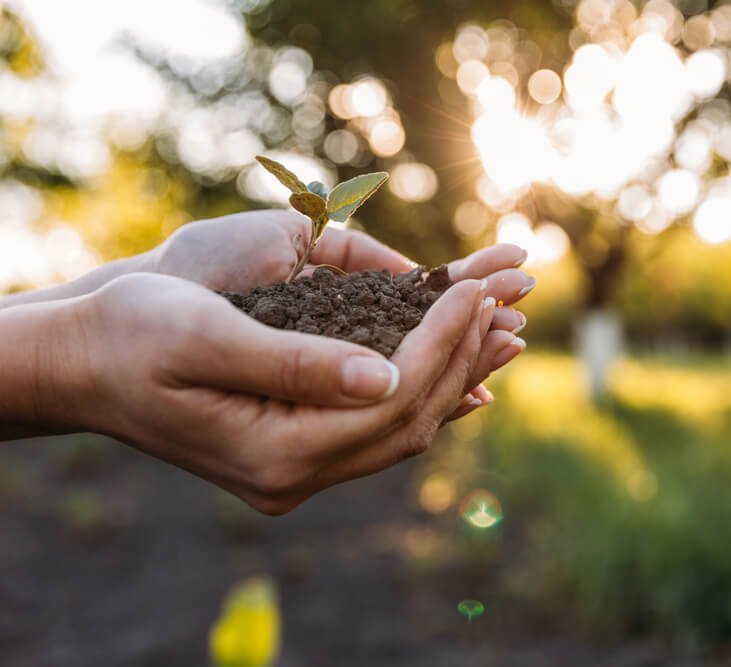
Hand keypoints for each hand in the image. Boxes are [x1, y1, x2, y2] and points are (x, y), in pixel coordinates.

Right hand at [73, 272, 497, 513]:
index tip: (476, 289)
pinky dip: (422, 388)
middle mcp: (294, 476)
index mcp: (273, 453)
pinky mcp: (298, 452)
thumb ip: (294, 364)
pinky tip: (455, 362)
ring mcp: (298, 472)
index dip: (442, 341)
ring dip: (452, 374)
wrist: (85, 363)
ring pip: (403, 428)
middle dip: (461, 357)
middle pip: (409, 420)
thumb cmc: (132, 334)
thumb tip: (386, 379)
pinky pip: (380, 428)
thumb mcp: (203, 336)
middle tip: (503, 301)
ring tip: (498, 326)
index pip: (390, 398)